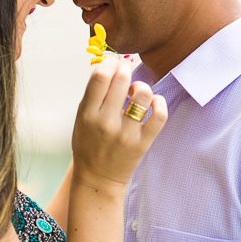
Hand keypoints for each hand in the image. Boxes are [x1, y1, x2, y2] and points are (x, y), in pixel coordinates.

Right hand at [71, 57, 166, 190]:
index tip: (113, 63)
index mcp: (87, 115)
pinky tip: (152, 102)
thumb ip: (93, 95)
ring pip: (142, 95)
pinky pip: (159, 115)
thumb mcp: (81, 119)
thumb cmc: (89, 143)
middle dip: (126, 69)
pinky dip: (158, 102)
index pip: (99, 77)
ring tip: (136, 91)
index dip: (109, 63)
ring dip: (141, 86)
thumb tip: (112, 66)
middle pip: (121, 81)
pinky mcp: (142, 143)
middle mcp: (106, 123)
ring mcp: (126, 134)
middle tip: (126, 71)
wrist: (97, 178)